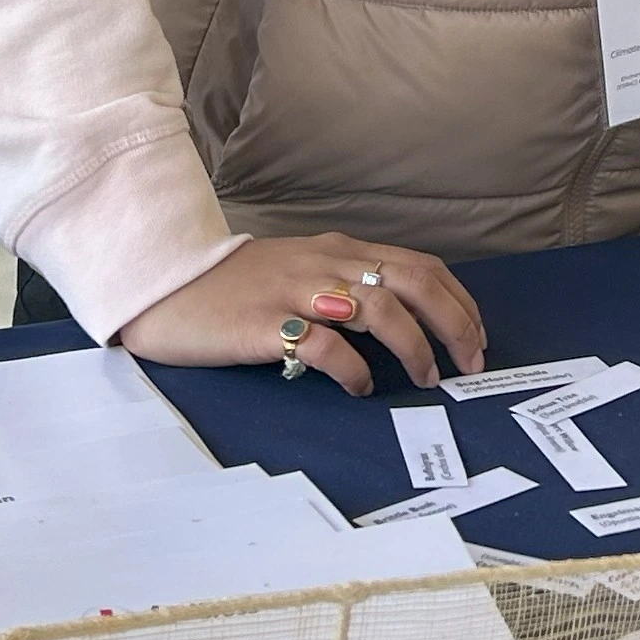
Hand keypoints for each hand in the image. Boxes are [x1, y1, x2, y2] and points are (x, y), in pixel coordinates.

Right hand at [116, 231, 485, 388]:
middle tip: (469, 363)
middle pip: (414, 282)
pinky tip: (359, 389)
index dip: (458, 301)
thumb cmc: (232, 286)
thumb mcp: (299, 272)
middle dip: (454, 323)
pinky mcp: (266, 323)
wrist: (162, 281)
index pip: (420, 265)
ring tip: (423, 379)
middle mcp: (326, 263)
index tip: (477, 338)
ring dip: (414, 346)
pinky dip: (354, 370)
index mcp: (339, 250)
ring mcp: (296, 290)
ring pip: (380, 308)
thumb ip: (344, 285)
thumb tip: (398, 319)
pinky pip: (326, 345)